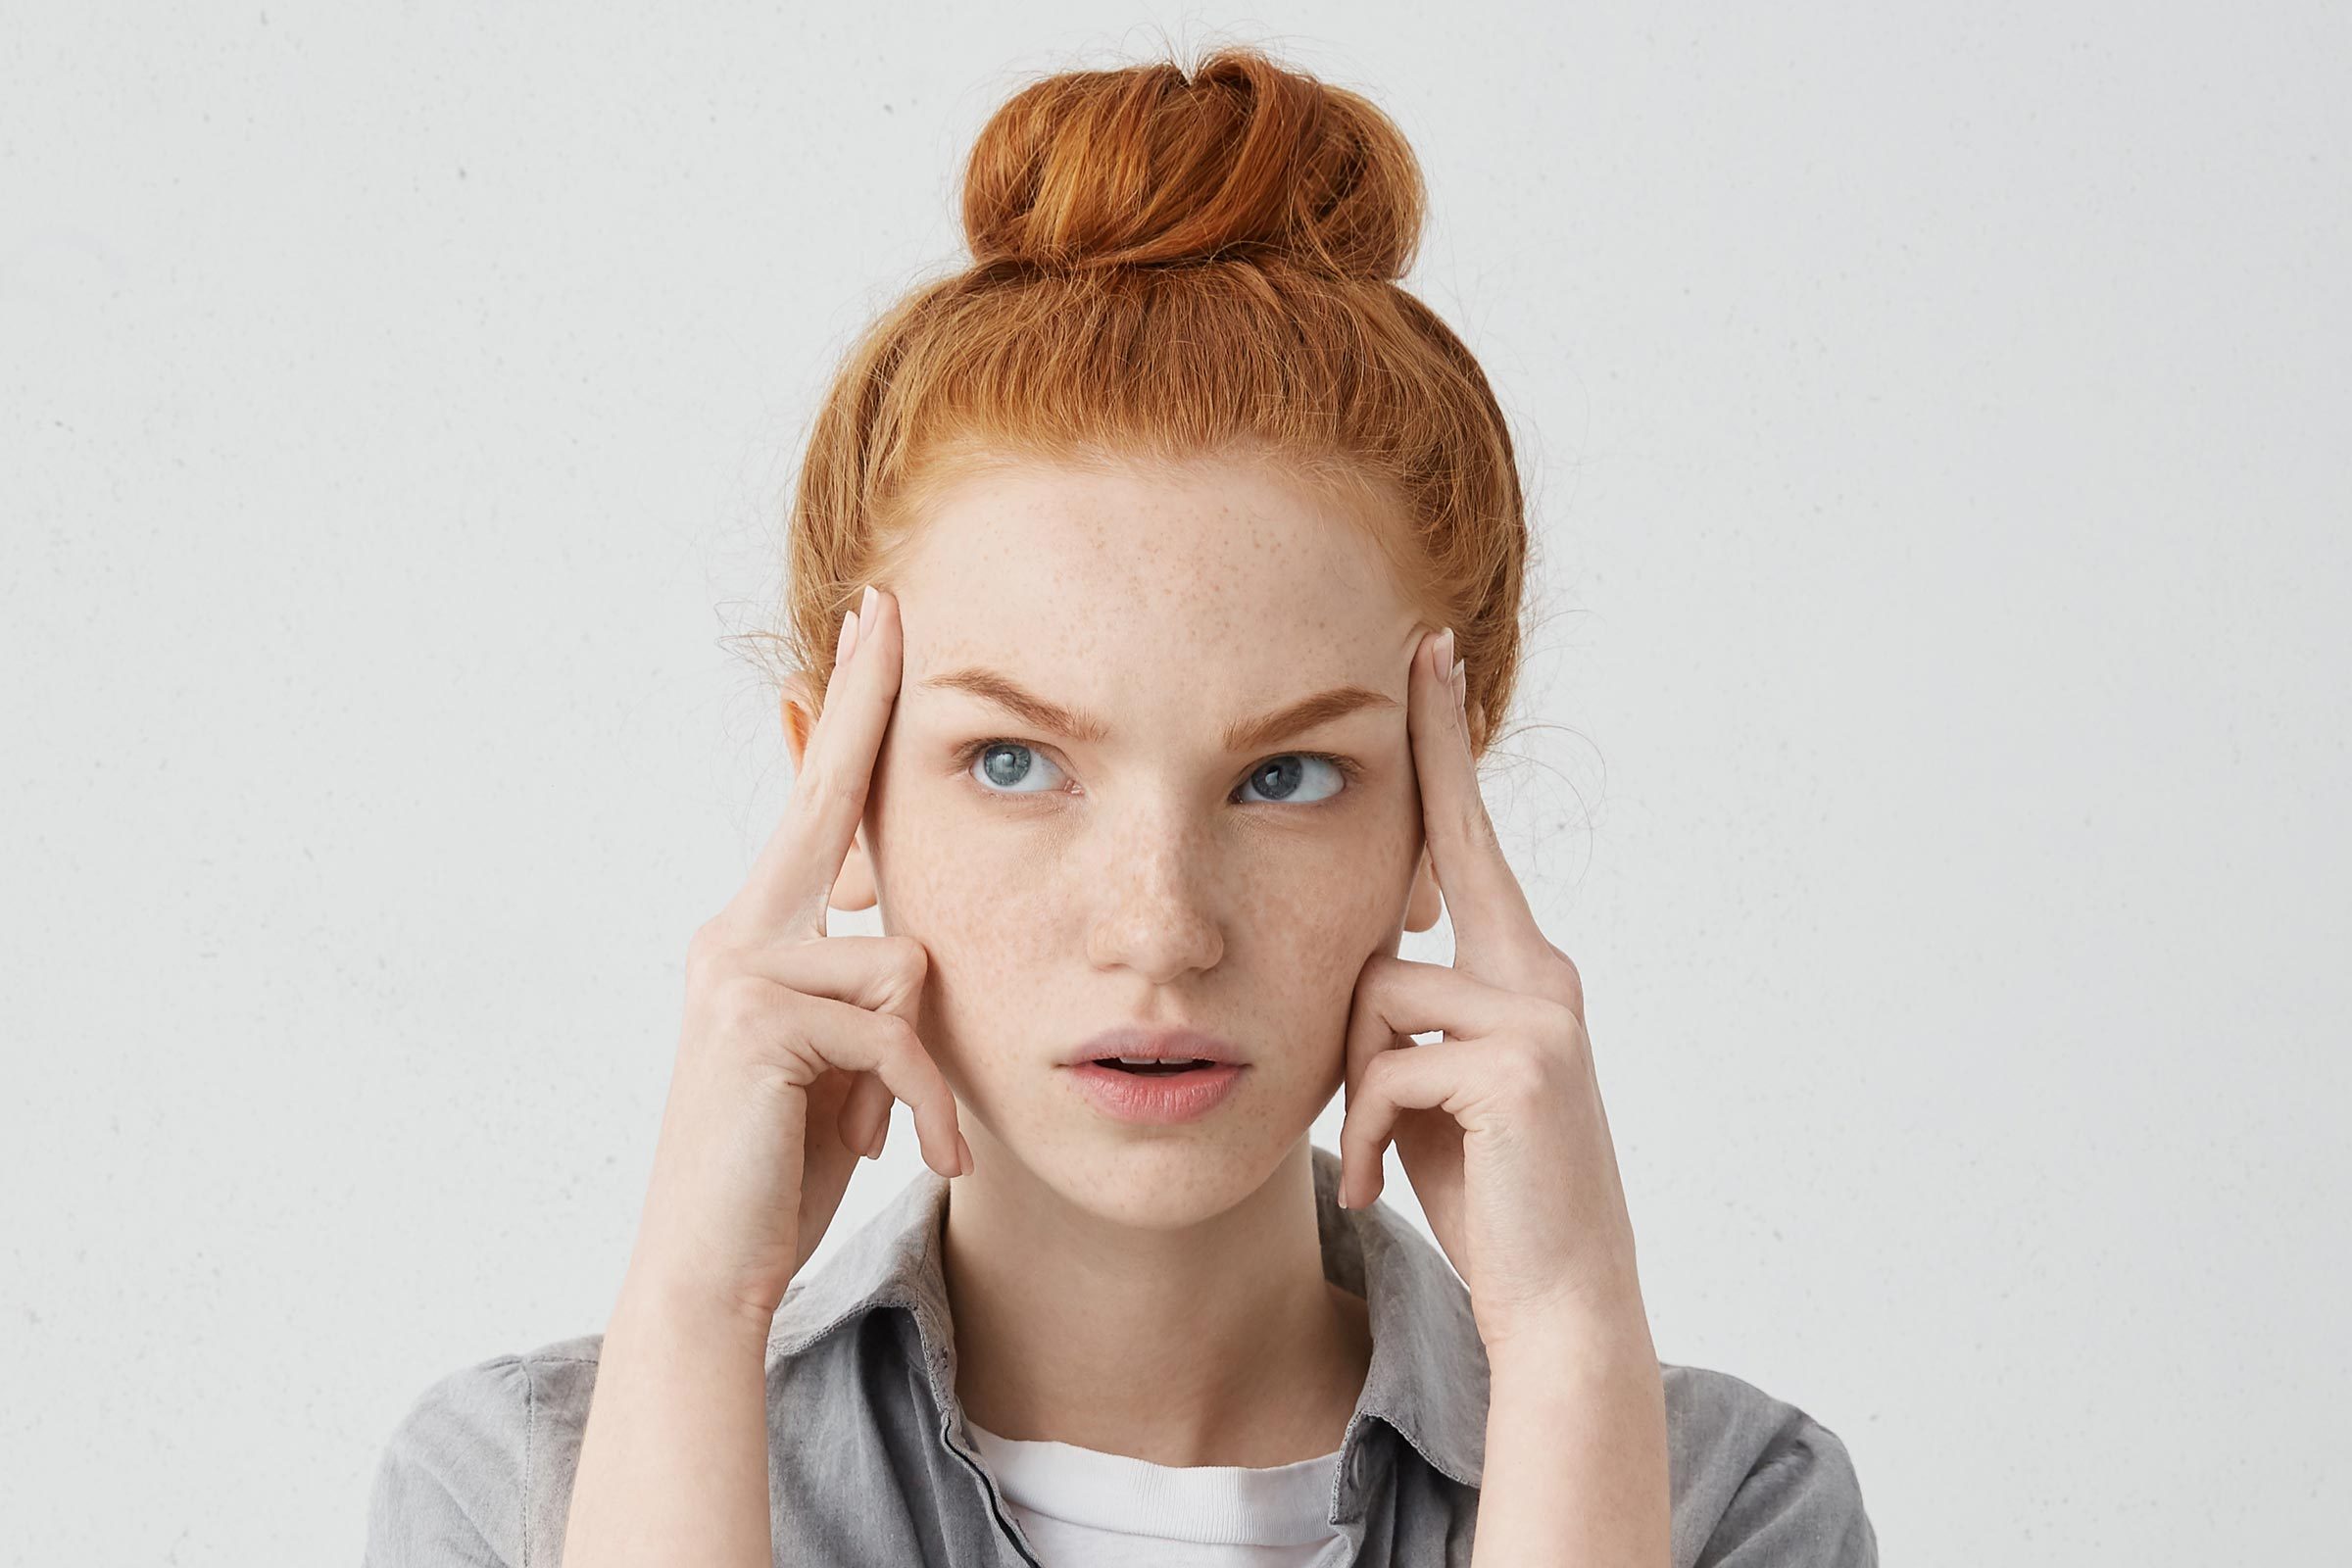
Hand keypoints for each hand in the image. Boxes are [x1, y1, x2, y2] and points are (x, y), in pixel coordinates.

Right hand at [626, 583, 970, 1327]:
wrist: (715, 1266)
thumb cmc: (786, 1165)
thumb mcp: (841, 1060)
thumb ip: (863, 986)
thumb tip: (900, 930)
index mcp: (759, 935)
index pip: (814, 806)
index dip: (845, 714)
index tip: (873, 624)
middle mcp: (735, 931)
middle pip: (826, 802)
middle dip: (861, 703)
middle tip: (891, 604)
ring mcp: (735, 967)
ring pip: (905, 963)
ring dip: (922, 1067)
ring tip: (898, 1132)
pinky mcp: (753, 1014)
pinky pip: (895, 1029)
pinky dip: (919, 1102)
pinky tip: (898, 1153)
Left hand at [1336, 626, 1644, 1351]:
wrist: (1557, 1299)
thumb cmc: (1486, 1189)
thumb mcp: (1435, 1082)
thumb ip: (1410, 1009)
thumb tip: (1363, 956)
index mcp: (1522, 970)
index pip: (1470, 838)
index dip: (1446, 746)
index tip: (1427, 656)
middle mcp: (1540, 973)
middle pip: (1430, 870)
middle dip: (1420, 784)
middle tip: (1421, 657)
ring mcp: (1538, 1014)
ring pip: (1375, 994)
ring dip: (1356, 1085)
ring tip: (1382, 1154)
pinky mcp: (1518, 1065)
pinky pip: (1385, 1068)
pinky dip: (1366, 1137)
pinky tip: (1384, 1188)